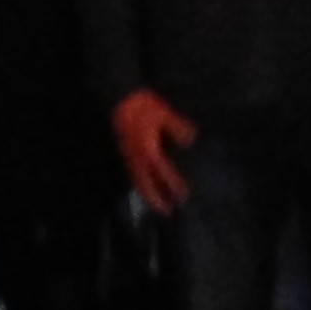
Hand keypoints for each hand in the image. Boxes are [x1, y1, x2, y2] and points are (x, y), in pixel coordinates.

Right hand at [111, 89, 199, 213]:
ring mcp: (128, 155)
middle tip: (166, 212)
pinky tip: (145, 184)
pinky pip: (132, 173)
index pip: (163, 172)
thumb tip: (191, 141)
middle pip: (145, 184)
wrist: (118, 98)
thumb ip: (178, 128)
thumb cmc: (142, 105)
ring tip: (155, 204)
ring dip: (146, 194)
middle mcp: (136, 157)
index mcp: (148, 149)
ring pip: (137, 180)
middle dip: (155, 199)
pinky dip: (139, 182)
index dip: (173, 185)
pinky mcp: (124, 151)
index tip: (183, 197)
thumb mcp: (164, 114)